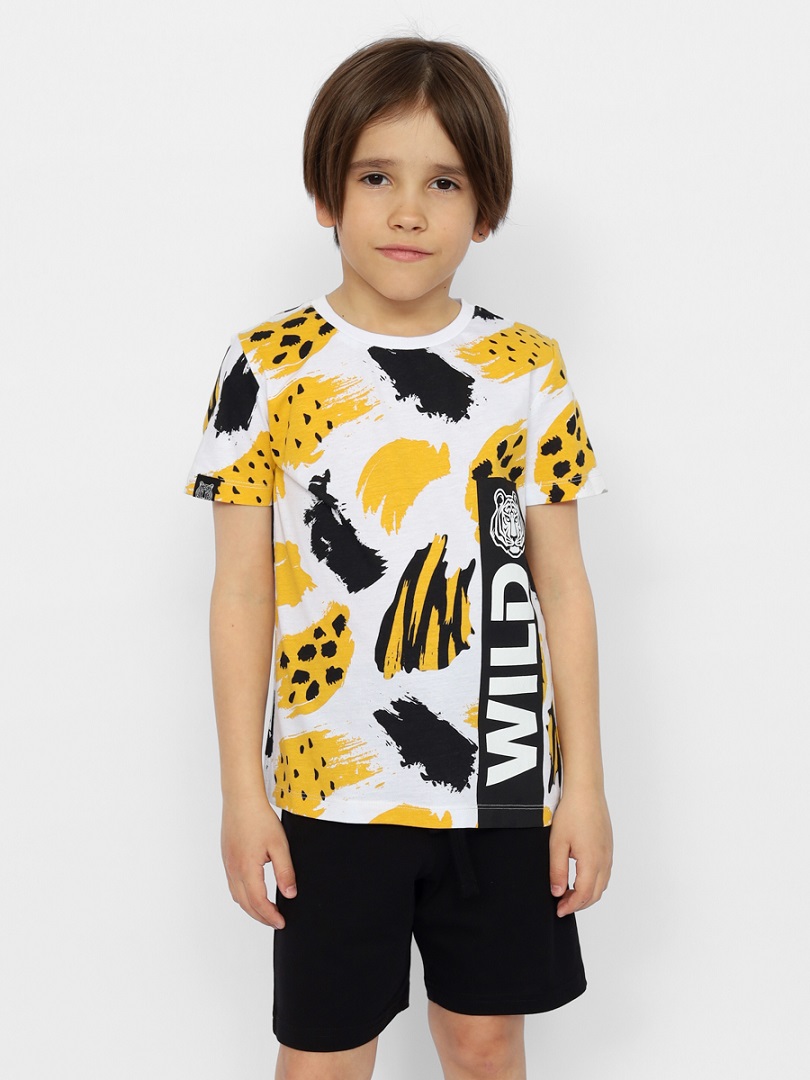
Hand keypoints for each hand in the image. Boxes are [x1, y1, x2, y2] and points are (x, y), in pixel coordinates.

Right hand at [221, 797, 296, 928]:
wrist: (241, 799)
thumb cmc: (260, 819)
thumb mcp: (279, 845)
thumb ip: (285, 872)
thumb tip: (290, 894)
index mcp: (247, 869)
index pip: (258, 903)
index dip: (270, 916)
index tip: (281, 922)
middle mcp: (234, 870)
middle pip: (245, 904)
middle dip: (261, 917)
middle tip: (276, 921)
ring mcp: (228, 864)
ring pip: (237, 896)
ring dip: (251, 907)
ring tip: (266, 910)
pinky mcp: (227, 857)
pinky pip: (233, 884)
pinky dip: (243, 895)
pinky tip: (253, 892)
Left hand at [548, 787, 612, 916]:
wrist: (586, 790)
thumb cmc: (571, 812)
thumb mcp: (558, 843)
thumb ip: (557, 870)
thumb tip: (558, 892)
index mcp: (592, 861)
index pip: (584, 894)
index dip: (571, 906)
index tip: (558, 910)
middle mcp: (604, 860)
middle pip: (596, 893)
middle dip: (580, 904)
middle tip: (562, 905)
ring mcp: (608, 853)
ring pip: (602, 884)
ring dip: (588, 894)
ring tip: (569, 893)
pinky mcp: (608, 846)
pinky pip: (604, 872)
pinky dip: (594, 882)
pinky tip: (581, 877)